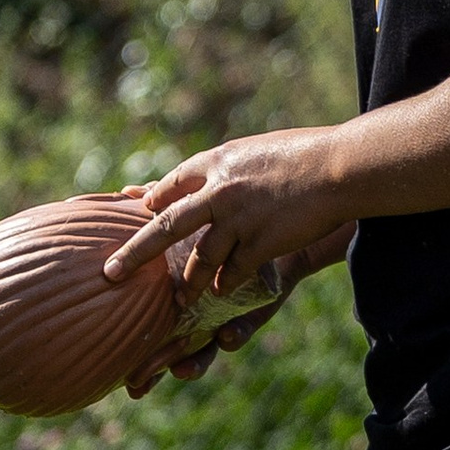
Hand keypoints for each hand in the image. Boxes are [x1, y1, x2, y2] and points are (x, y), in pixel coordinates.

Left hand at [103, 131, 356, 303]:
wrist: (338, 167)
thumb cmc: (306, 153)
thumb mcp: (257, 149)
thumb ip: (232, 165)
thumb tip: (216, 166)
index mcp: (216, 161)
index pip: (172, 184)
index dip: (154, 200)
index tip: (141, 210)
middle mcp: (218, 190)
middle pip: (166, 226)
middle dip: (136, 252)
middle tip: (111, 273)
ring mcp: (237, 219)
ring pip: (200, 258)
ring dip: (188, 283)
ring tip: (180, 299)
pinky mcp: (259, 243)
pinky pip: (233, 272)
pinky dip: (225, 285)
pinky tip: (221, 294)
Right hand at [120, 217, 356, 397]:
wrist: (279, 220)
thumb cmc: (226, 218)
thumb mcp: (188, 215)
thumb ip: (159, 211)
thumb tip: (126, 193)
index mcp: (173, 294)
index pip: (146, 329)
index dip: (132, 353)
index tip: (116, 374)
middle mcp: (196, 312)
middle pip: (169, 348)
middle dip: (152, 370)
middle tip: (135, 385)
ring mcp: (224, 315)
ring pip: (205, 350)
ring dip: (193, 363)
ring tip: (179, 371)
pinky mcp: (255, 311)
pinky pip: (243, 330)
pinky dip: (234, 336)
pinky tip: (225, 338)